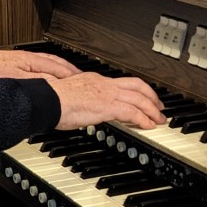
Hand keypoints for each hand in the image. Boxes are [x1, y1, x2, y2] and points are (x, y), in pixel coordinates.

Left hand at [0, 47, 80, 80]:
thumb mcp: (16, 81)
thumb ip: (38, 83)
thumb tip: (56, 86)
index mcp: (33, 61)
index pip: (60, 69)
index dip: (73, 77)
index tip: (84, 83)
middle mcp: (31, 58)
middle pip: (58, 64)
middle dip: (73, 72)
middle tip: (84, 80)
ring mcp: (25, 60)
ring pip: (51, 63)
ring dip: (64, 70)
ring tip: (73, 77)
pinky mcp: (19, 64)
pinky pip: (42, 65)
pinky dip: (52, 70)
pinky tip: (51, 76)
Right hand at [45, 72, 165, 130]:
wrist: (47, 100)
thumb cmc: (52, 101)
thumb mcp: (72, 98)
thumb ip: (84, 103)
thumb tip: (87, 112)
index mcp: (95, 80)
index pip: (123, 84)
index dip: (137, 91)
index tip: (143, 100)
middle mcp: (104, 84)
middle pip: (137, 86)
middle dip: (151, 97)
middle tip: (159, 108)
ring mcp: (106, 94)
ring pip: (139, 98)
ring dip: (152, 110)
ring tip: (159, 120)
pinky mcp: (106, 105)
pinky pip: (131, 112)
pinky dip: (143, 119)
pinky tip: (148, 126)